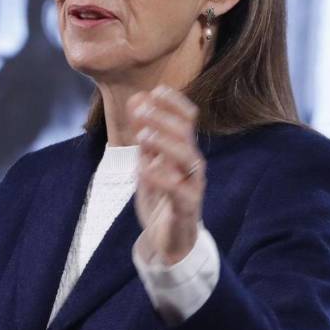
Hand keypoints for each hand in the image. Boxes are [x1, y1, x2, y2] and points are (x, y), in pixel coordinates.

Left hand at [128, 85, 205, 265]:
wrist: (168, 239)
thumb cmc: (161, 196)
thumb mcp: (147, 160)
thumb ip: (143, 134)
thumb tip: (136, 98)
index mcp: (183, 149)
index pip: (188, 118)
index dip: (174, 102)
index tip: (156, 90)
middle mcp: (192, 164)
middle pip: (186, 134)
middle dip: (164, 119)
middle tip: (141, 110)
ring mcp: (193, 184)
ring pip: (188, 158)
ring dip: (165, 143)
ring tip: (143, 134)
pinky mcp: (187, 207)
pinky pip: (179, 190)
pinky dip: (161, 178)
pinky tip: (143, 169)